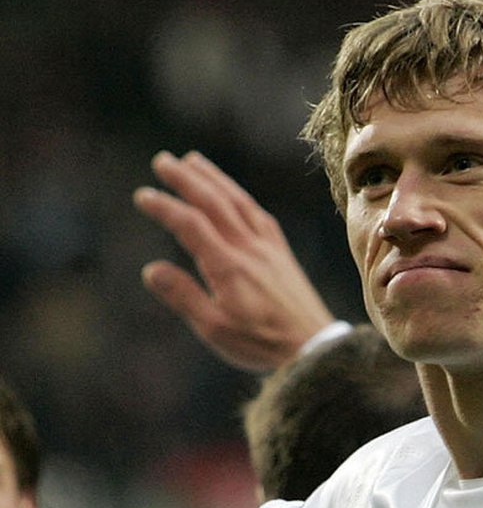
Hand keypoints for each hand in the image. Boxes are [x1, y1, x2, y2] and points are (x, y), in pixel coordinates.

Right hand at [134, 150, 334, 371]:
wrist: (314, 346)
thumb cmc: (261, 343)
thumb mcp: (215, 329)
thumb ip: (183, 296)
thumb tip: (151, 269)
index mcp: (229, 267)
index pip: (191, 225)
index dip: (166, 207)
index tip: (143, 195)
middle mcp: (250, 249)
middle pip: (215, 203)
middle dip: (187, 179)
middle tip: (163, 161)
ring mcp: (269, 248)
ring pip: (239, 203)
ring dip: (215, 179)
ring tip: (193, 161)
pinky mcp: (282, 253)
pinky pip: (259, 215)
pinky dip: (241, 198)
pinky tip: (234, 194)